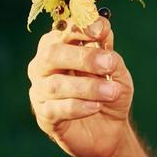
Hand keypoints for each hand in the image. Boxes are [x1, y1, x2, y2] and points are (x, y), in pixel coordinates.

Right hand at [27, 17, 133, 156]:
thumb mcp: (116, 69)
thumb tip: (102, 28)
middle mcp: (44, 65)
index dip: (80, 27)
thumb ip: (108, 50)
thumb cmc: (109, 91)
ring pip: (55, 84)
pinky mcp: (44, 116)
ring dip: (87, 87)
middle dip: (83, 57)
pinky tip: (96, 107)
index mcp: (60, 45)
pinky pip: (56, 109)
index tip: (100, 31)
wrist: (110, 128)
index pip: (63, 29)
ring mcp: (41, 91)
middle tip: (109, 65)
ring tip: (112, 92)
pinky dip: (78, 107)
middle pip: (52, 54)